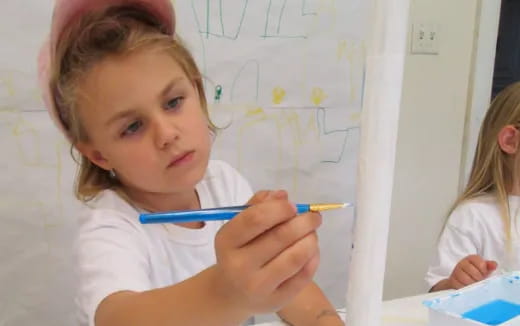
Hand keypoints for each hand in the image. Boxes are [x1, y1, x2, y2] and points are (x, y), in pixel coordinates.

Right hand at [213, 190, 321, 314]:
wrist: (231, 293)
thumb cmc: (238, 251)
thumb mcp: (238, 226)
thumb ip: (258, 206)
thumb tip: (283, 195)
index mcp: (227, 241)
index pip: (255, 219)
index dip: (279, 208)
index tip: (293, 205)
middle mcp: (239, 265)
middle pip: (280, 236)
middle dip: (304, 221)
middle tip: (314, 216)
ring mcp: (258, 286)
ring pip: (296, 257)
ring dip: (311, 239)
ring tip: (312, 232)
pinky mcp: (276, 300)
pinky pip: (303, 275)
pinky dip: (313, 257)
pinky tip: (311, 250)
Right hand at [448, 255, 496, 288]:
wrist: (460, 281)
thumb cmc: (475, 274)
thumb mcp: (483, 269)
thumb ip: (489, 266)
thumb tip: (494, 265)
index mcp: (471, 258)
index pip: (481, 264)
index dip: (484, 271)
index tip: (484, 274)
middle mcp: (462, 263)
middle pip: (474, 272)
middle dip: (479, 279)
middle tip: (480, 282)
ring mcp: (456, 272)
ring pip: (467, 280)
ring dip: (473, 285)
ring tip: (475, 286)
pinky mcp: (452, 281)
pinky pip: (461, 286)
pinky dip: (467, 289)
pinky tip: (469, 289)